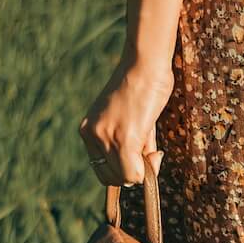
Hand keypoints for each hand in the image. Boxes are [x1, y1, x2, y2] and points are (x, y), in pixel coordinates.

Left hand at [78, 56, 172, 185]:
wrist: (145, 64)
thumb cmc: (144, 85)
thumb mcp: (130, 118)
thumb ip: (130, 144)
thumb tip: (144, 170)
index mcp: (88, 130)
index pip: (103, 168)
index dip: (125, 167)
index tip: (141, 152)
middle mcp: (92, 135)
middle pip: (111, 178)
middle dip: (133, 171)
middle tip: (150, 152)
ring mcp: (106, 138)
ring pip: (124, 178)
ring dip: (142, 169)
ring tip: (150, 144)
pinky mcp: (123, 140)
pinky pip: (134, 174)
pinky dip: (149, 169)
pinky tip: (155, 150)